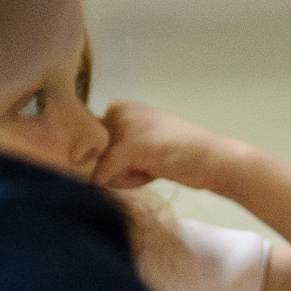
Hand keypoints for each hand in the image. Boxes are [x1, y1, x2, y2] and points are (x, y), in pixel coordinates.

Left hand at [92, 100, 234, 194]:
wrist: (214, 159)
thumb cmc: (180, 156)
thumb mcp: (141, 144)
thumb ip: (113, 148)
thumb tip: (76, 163)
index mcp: (120, 107)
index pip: (92, 143)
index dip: (113, 160)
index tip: (142, 157)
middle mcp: (118, 110)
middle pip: (94, 157)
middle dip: (116, 169)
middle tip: (150, 164)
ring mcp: (124, 126)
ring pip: (99, 167)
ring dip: (124, 177)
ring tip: (155, 167)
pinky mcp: (130, 145)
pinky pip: (104, 173)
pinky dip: (120, 183)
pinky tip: (151, 173)